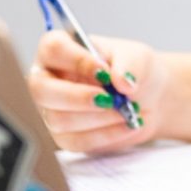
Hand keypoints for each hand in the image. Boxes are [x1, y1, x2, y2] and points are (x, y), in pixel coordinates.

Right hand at [28, 32, 166, 153]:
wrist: (148, 98)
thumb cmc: (134, 70)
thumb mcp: (138, 57)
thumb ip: (130, 65)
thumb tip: (120, 81)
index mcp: (62, 49)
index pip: (53, 48)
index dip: (76, 60)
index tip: (104, 71)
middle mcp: (50, 78)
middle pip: (42, 90)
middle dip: (78, 97)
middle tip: (110, 98)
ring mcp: (52, 109)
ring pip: (59, 119)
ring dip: (98, 118)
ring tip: (126, 111)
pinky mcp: (64, 136)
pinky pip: (75, 141)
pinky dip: (105, 135)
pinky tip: (127, 125)